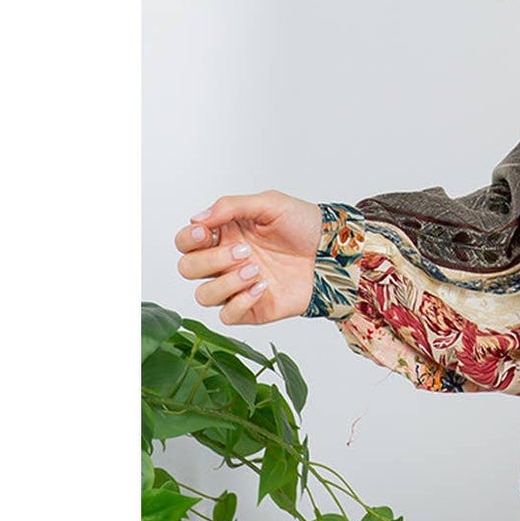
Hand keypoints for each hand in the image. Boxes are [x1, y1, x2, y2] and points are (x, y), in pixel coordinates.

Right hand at [172, 191, 320, 324]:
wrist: (333, 252)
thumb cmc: (304, 225)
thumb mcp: (270, 204)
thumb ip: (231, 206)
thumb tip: (197, 218)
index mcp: (224, 235)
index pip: (186, 241)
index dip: (188, 239)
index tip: (206, 233)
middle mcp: (225, 262)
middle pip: (187, 269)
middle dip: (210, 260)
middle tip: (245, 251)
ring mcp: (236, 287)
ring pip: (202, 296)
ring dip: (225, 283)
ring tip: (256, 270)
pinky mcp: (252, 309)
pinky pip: (227, 316)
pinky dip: (240, 302)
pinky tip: (262, 287)